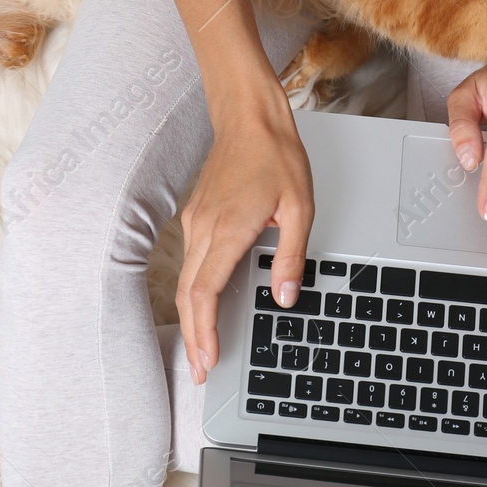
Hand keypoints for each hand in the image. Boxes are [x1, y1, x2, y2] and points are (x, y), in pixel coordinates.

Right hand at [177, 96, 311, 384]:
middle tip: (199, 369)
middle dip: (192, 336)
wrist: (249, 117)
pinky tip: (203, 304)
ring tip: (201, 345)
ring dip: (191, 316)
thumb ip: (292, 255)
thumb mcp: (300, 207)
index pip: (205, 291)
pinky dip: (193, 291)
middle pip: (188, 294)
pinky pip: (190, 261)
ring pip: (185, 280)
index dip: (204, 330)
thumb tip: (285, 294)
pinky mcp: (196, 215)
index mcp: (229, 229)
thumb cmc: (275, 155)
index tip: (208, 356)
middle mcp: (204, 228)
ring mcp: (196, 221)